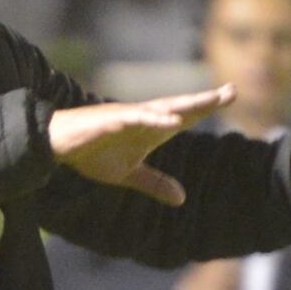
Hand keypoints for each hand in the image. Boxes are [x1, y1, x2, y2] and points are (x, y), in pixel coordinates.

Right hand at [50, 82, 232, 203]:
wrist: (59, 145)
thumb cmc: (92, 153)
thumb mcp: (128, 174)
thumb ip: (154, 183)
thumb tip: (182, 198)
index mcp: (151, 129)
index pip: (184, 116)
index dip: (207, 107)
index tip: (230, 95)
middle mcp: (144, 117)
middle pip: (180, 107)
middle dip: (205, 100)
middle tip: (231, 91)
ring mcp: (128, 116)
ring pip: (162, 107)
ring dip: (185, 105)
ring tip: (210, 101)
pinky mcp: (110, 119)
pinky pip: (135, 117)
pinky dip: (153, 118)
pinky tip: (170, 120)